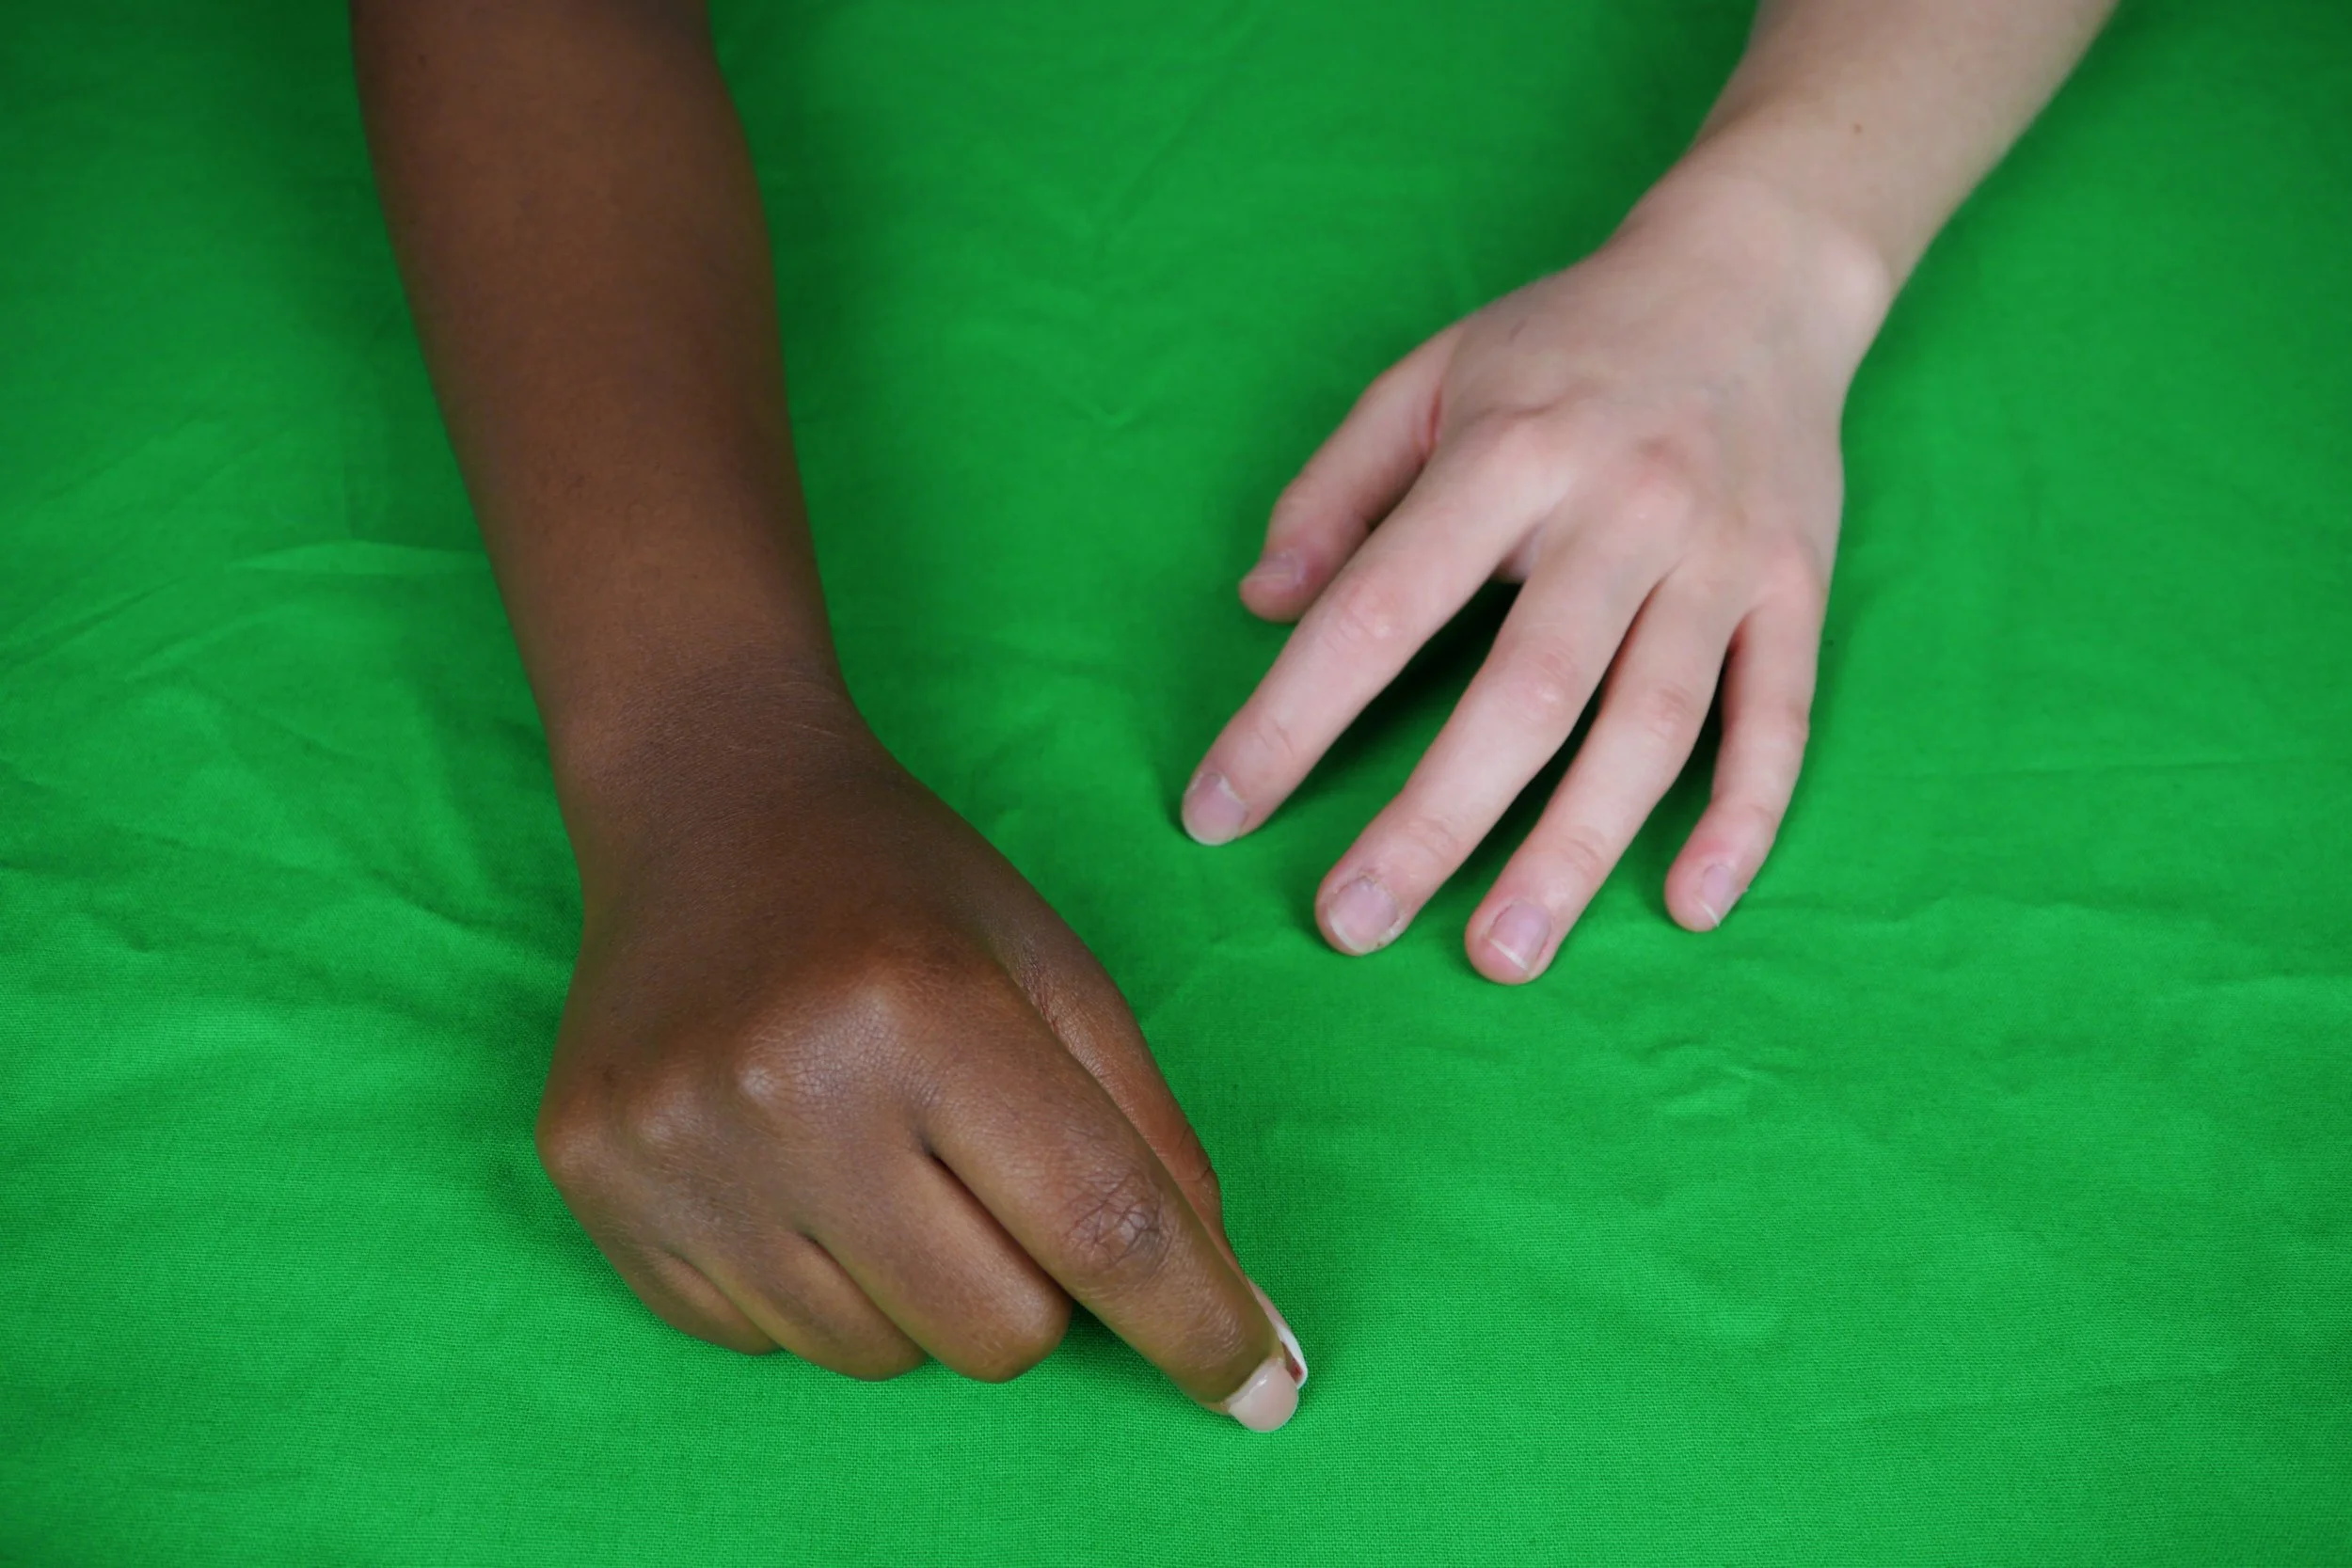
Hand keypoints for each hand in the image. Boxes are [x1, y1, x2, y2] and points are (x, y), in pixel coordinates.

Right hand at [537, 677, 1306, 1428]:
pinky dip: (808, 1285)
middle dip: (1037, 1286)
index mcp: (923, 1009)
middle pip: (999, 1332)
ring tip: (874, 1151)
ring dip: (917, 1288)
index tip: (1265, 1391)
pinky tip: (787, 1163)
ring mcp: (676, 1151)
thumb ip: (1154, 1144)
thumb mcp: (1060, 973)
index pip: (1099, 1227)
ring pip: (882, 1357)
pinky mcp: (598, 1191)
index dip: (1198, 1325)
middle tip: (989, 1173)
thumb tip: (1242, 1328)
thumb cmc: (906, 887)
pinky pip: (762, 1343)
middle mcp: (786, 1091)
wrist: (705, 806)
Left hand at [1182, 175, 1884, 981]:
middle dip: (1433, 820)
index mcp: (1509, 453)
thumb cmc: (1565, 344)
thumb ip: (1338, 490)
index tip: (1217, 810)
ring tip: (1502, 955)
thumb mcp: (1430, 375)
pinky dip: (1742, 817)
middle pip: (1525, 693)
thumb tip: (1261, 606)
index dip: (1291, 718)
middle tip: (1353, 922)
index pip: (1381, 606)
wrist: (1755, 276)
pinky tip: (1690, 905)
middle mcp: (1622, 511)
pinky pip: (1777, 719)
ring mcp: (1720, 558)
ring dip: (1576, 850)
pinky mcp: (1796, 589)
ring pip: (1650, 727)